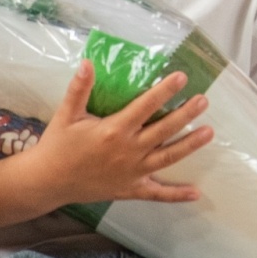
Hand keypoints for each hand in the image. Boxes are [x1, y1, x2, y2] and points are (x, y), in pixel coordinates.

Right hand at [27, 63, 213, 206]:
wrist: (47, 182)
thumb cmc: (58, 145)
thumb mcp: (67, 114)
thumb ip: (79, 89)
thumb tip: (88, 62)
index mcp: (114, 130)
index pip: (145, 106)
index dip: (165, 91)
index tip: (182, 77)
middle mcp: (128, 151)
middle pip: (163, 130)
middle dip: (185, 114)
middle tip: (203, 100)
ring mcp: (132, 173)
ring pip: (167, 157)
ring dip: (189, 145)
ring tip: (209, 132)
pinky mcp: (130, 190)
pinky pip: (157, 194)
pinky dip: (176, 195)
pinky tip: (196, 193)